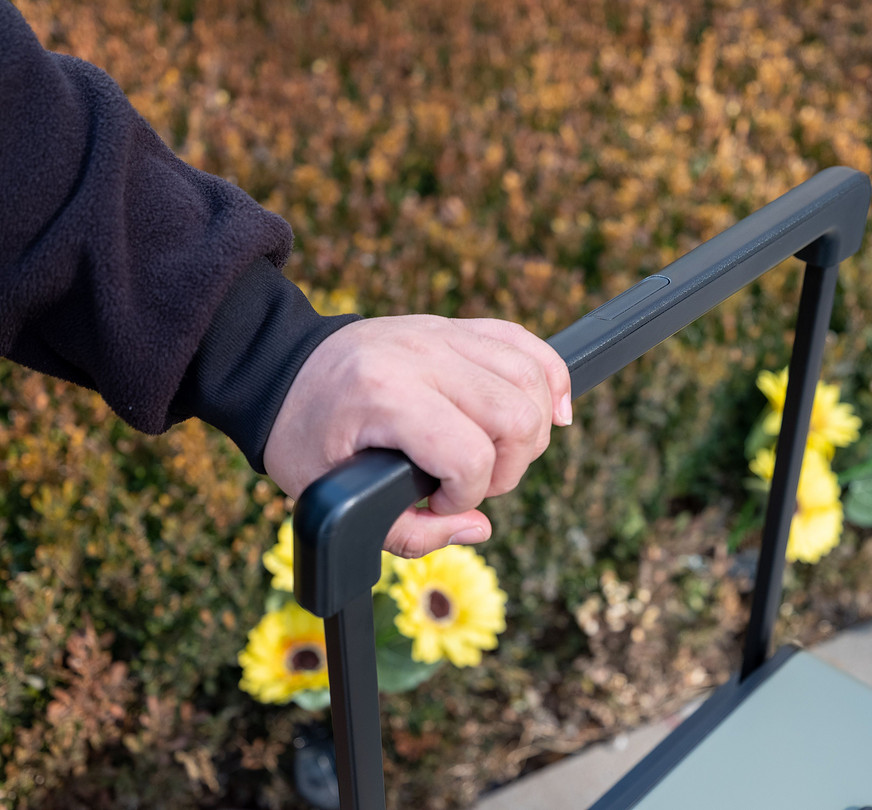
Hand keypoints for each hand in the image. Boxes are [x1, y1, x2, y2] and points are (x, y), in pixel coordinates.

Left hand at [263, 315, 571, 557]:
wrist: (282, 369)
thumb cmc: (305, 436)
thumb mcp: (332, 498)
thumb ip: (408, 532)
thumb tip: (478, 528)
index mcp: (386, 395)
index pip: (469, 453)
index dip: (467, 494)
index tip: (437, 503)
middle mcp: (422, 355)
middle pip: (516, 416)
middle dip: (508, 467)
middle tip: (471, 482)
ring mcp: (443, 334)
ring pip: (532, 378)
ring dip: (532, 430)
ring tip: (501, 455)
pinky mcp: (456, 327)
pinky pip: (525, 343)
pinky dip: (550, 378)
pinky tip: (553, 411)